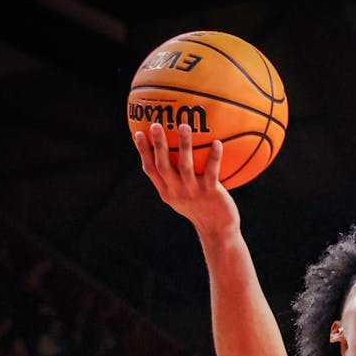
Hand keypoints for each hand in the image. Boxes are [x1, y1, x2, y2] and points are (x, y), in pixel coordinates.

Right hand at [133, 122, 239, 239]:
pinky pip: (212, 172)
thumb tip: (171, 153)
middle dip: (158, 145)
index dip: (143, 152)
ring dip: (184, 145)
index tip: (138, 133)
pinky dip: (215, 157)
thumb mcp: (182, 196)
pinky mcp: (211, 194)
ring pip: (185, 166)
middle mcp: (177, 192)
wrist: (218, 230)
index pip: (150, 169)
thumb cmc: (201, 209)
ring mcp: (193, 193)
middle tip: (156, 125)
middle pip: (163, 165)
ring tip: (184, 126)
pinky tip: (217, 142)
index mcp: (167, 192)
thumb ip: (175, 178)